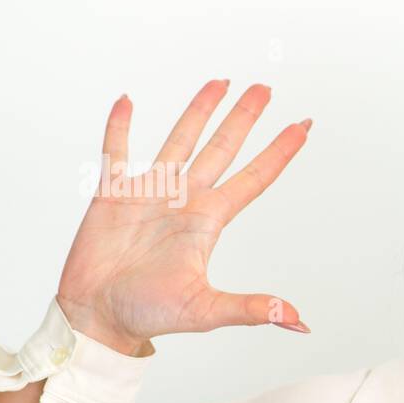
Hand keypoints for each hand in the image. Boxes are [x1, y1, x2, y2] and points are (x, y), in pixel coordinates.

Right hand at [56, 80, 311, 355]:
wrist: (99, 317)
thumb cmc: (151, 315)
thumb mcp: (207, 310)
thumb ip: (252, 308)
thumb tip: (299, 320)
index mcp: (209, 221)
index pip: (254, 178)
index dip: (279, 152)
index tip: (303, 127)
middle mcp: (185, 200)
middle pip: (222, 148)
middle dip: (244, 118)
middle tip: (265, 88)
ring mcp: (150, 194)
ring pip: (180, 139)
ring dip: (198, 111)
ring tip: (219, 82)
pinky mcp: (112, 195)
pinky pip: (116, 152)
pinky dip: (120, 127)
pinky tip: (127, 101)